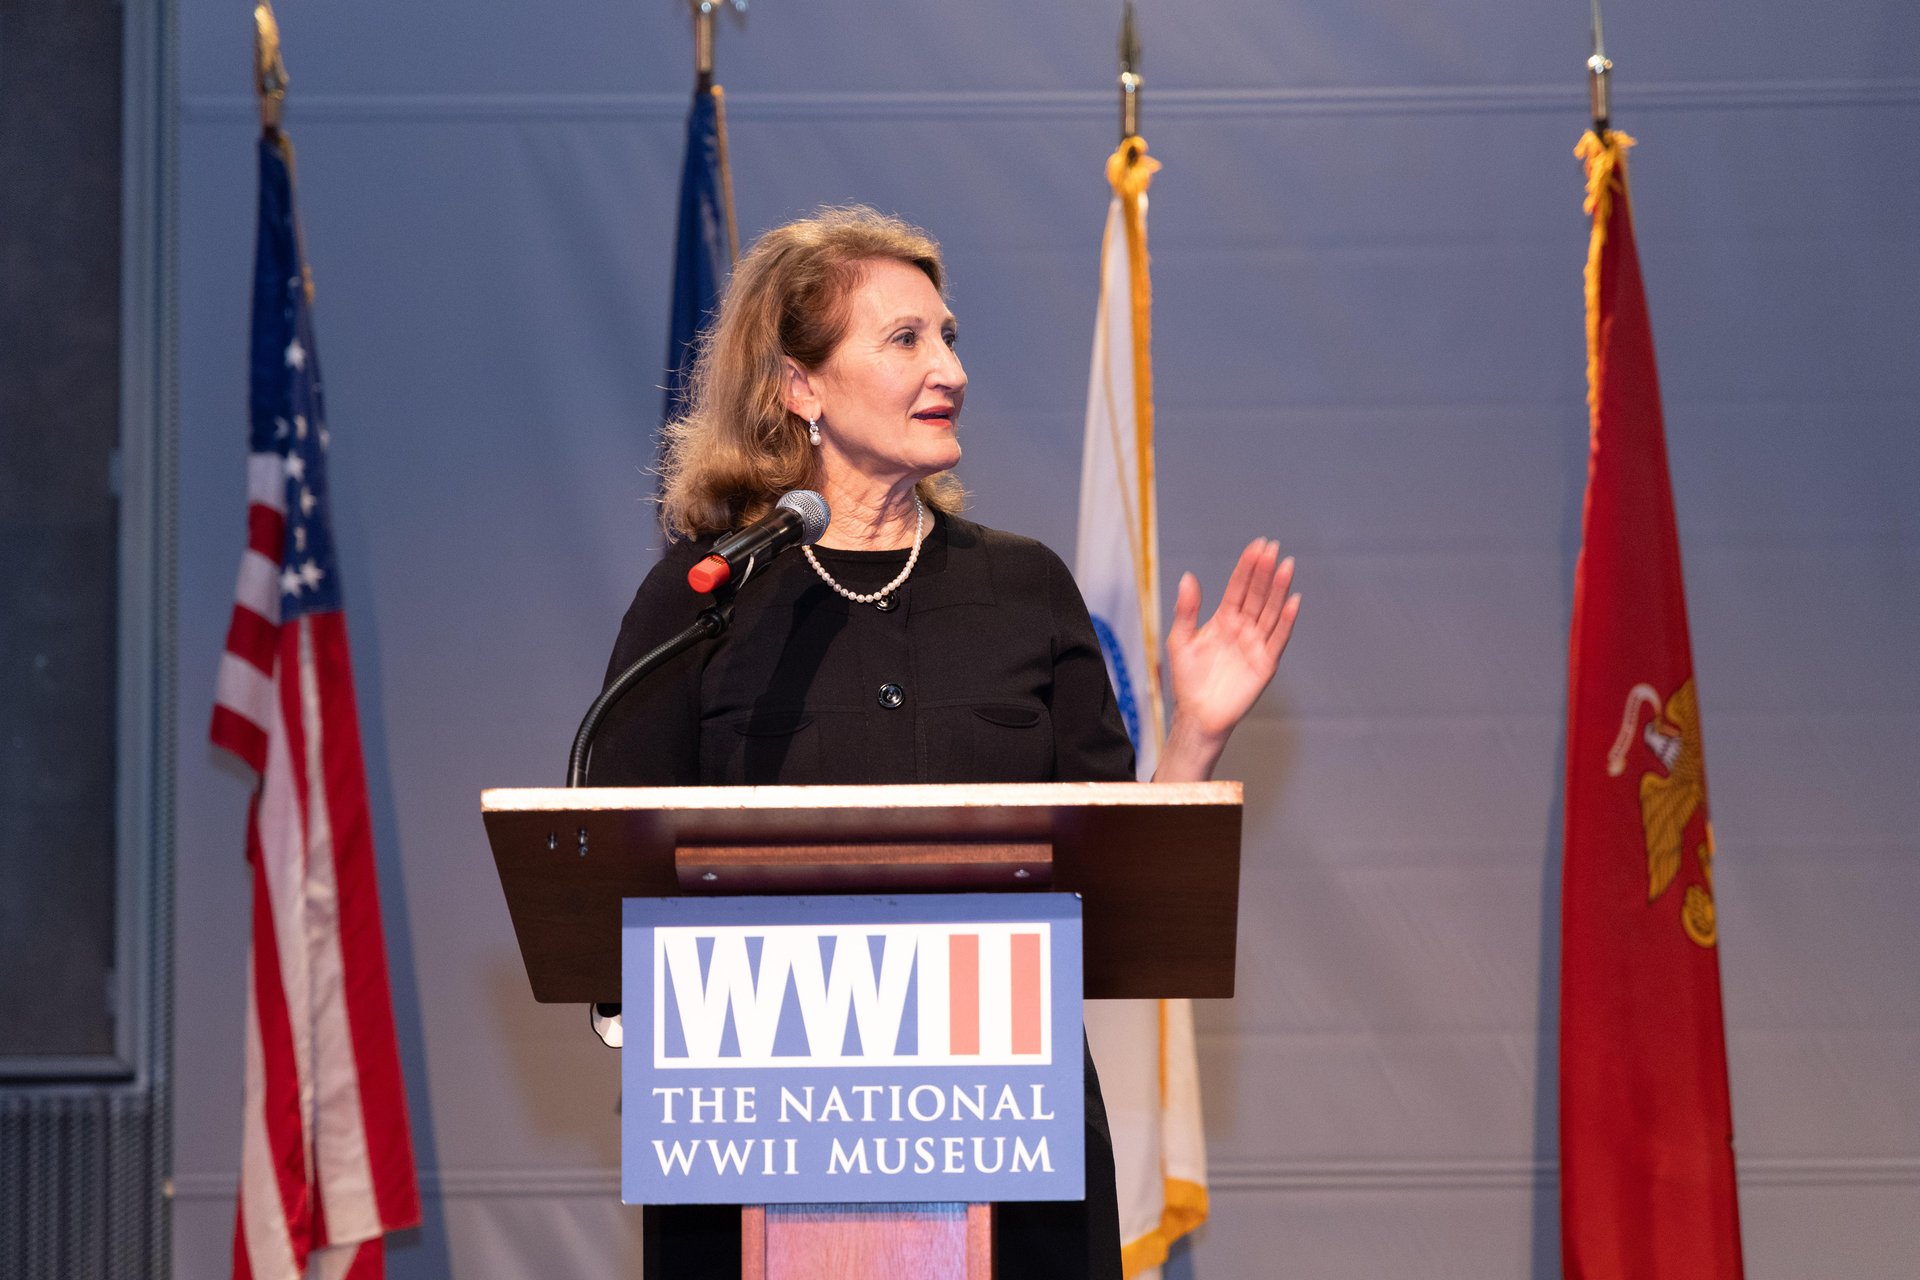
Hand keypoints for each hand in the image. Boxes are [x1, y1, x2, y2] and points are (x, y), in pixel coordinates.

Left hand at [1156, 539, 1299, 780]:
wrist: (1198, 715)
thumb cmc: (1188, 680)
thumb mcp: (1180, 640)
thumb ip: (1186, 609)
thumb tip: (1188, 577)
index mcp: (1224, 619)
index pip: (1238, 587)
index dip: (1247, 566)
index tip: (1257, 545)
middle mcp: (1243, 628)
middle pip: (1257, 594)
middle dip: (1265, 571)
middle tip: (1274, 548)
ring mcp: (1256, 644)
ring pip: (1270, 610)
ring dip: (1279, 589)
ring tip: (1287, 566)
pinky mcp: (1266, 663)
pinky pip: (1279, 638)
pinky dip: (1287, 620)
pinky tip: (1293, 600)